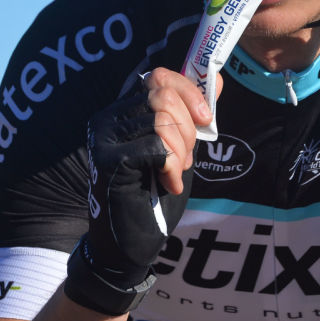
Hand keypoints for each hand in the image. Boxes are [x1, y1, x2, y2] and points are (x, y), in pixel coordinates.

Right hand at [63, 68, 218, 314]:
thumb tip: (214, 78)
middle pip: (163, 95)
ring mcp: (104, 139)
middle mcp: (109, 119)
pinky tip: (167, 183)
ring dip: (180, 150)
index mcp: (124, 111)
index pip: (158, 76)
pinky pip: (155, 146)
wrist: (131, 244)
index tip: (205, 120)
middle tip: (184, 160)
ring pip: (161, 120)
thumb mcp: (180, 148)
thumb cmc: (154, 195)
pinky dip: (170, 166)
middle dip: (187, 129)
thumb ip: (191, 116)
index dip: (188, 93)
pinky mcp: (109, 161)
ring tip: (174, 173)